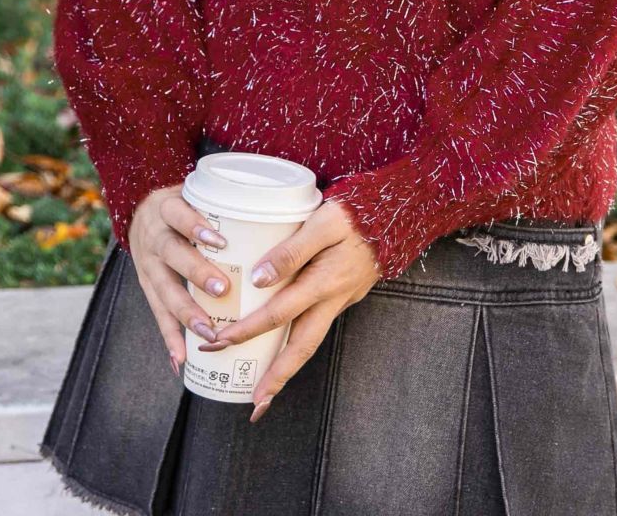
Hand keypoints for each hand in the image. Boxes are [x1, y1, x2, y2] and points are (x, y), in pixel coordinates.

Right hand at [128, 183, 237, 377]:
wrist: (140, 210)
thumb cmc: (186, 204)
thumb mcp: (198, 194)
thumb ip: (228, 203)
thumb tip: (282, 208)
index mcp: (168, 209)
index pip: (178, 214)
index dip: (195, 226)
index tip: (220, 241)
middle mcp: (155, 236)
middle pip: (172, 253)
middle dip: (196, 273)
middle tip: (223, 289)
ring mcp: (148, 263)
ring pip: (163, 289)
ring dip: (186, 312)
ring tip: (208, 330)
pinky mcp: (147, 286)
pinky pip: (157, 313)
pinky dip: (169, 336)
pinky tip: (181, 357)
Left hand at [194, 197, 381, 421]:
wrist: (397, 214)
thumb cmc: (355, 213)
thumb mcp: (324, 221)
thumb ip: (292, 250)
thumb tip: (258, 279)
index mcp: (325, 281)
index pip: (279, 312)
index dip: (248, 328)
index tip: (219, 341)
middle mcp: (333, 299)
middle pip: (301, 348)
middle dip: (276, 378)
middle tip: (253, 405)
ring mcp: (340, 301)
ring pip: (309, 341)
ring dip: (287, 369)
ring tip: (265, 393)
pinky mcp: (343, 296)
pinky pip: (315, 326)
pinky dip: (298, 344)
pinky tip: (283, 347)